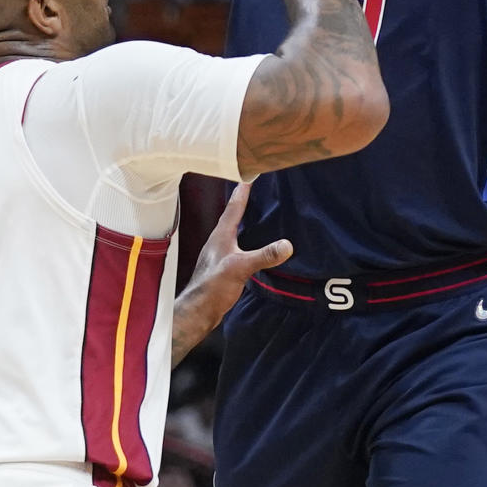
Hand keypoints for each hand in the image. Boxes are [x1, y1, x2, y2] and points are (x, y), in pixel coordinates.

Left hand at [186, 182, 291, 319]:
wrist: (199, 311)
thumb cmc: (213, 286)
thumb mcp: (241, 267)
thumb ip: (263, 255)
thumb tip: (287, 244)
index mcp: (221, 235)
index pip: (234, 207)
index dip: (243, 191)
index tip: (250, 174)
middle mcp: (219, 241)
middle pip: (232, 215)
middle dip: (243, 201)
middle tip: (254, 188)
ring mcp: (220, 254)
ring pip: (233, 230)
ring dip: (243, 220)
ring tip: (256, 213)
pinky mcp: (223, 267)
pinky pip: (237, 245)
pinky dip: (246, 239)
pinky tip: (253, 245)